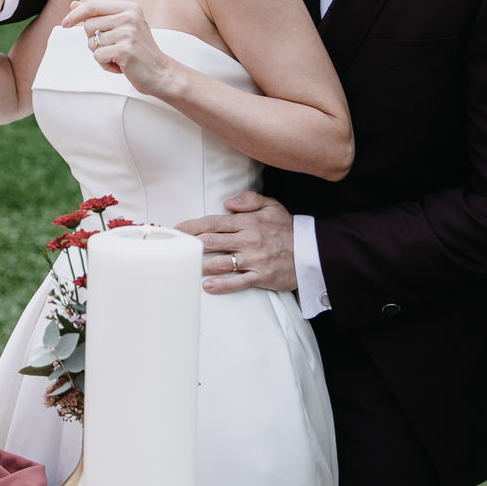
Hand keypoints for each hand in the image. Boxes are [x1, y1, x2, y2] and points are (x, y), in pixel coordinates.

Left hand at [59, 0, 176, 94]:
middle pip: (89, 25)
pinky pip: (98, 56)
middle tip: (112, 47)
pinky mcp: (124, 50)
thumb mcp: (121, 27)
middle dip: (94, 40)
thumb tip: (73, 4)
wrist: (161, 72)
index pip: (93, 5)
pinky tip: (121, 66)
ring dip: (101, 54)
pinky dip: (105, 65)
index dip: (76, 14)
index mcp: (129, 8)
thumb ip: (99, 15)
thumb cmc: (139, 51)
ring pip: (92, 42)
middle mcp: (129, 17)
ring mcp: (127, 33)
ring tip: (119, 57)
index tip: (65, 23)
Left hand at [177, 192, 295, 294]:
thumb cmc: (288, 229)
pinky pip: (237, 282)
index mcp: (247, 222)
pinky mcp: (261, 276)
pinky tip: (207, 285)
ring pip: (220, 262)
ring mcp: (254, 259)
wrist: (313, 251)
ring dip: (200, 264)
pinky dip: (221, 285)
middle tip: (174, 248)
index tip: (177, 229)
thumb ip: (249, 200)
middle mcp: (248, 239)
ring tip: (184, 266)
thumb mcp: (272, 206)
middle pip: (211, 241)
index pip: (213, 222)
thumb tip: (227, 202)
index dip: (192, 226)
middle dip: (189, 244)